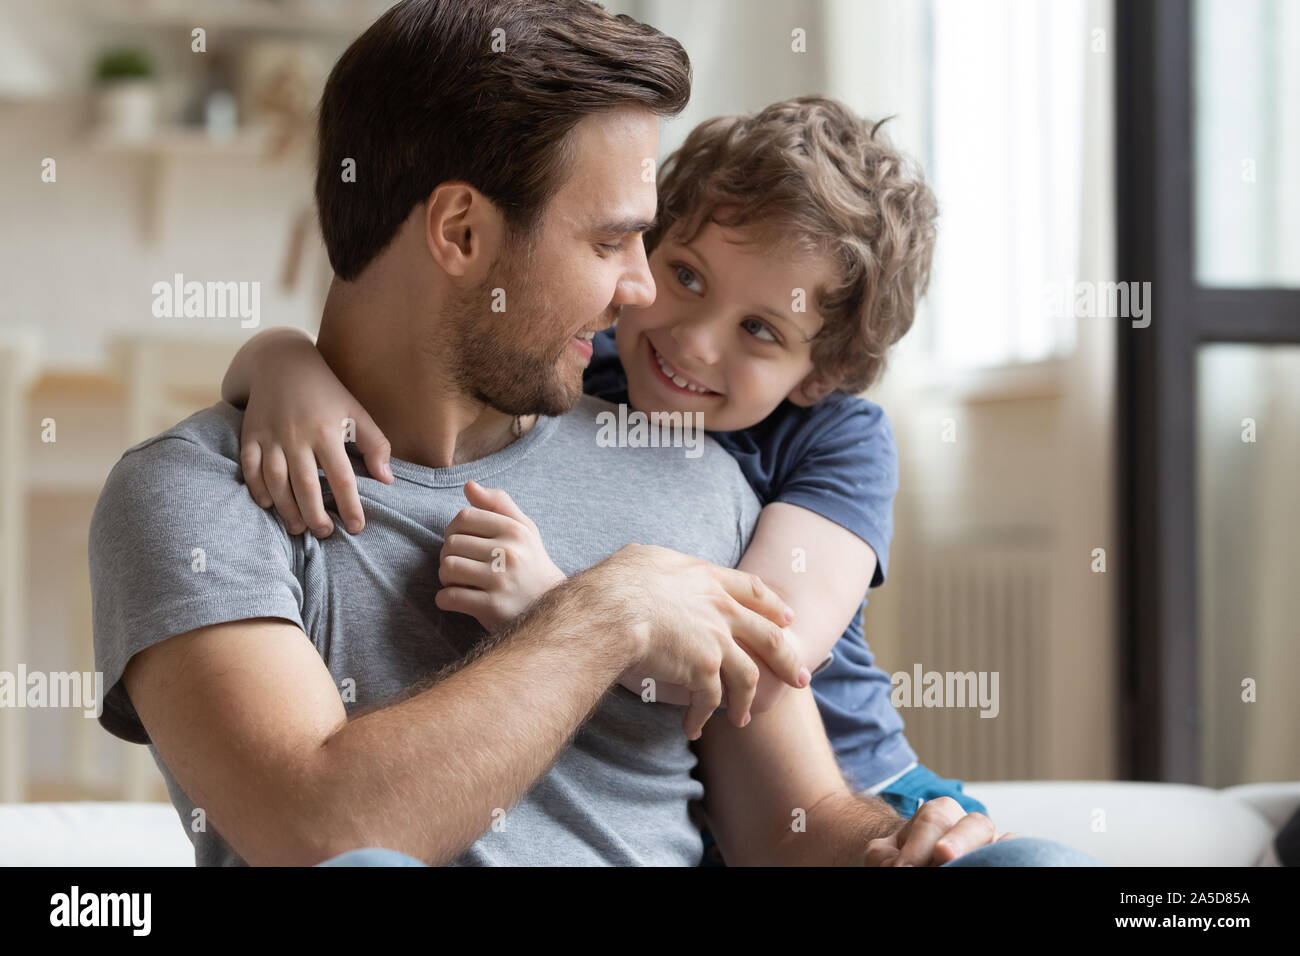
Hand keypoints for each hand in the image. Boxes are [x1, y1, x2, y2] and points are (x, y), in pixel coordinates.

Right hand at [240, 339, 392, 536]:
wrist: (281, 361)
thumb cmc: (326, 391)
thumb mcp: (356, 411)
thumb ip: (375, 444)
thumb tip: (387, 480)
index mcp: (327, 430)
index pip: (342, 477)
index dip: (350, 505)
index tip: (356, 527)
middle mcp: (297, 435)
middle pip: (306, 486)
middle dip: (316, 516)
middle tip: (325, 533)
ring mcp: (271, 436)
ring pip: (276, 482)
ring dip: (286, 510)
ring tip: (298, 528)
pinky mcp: (250, 435)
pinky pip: (250, 469)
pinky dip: (257, 490)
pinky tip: (269, 506)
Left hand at [435, 481, 566, 631]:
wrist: (551, 607)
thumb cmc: (530, 563)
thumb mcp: (524, 529)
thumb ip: (498, 504)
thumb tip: (469, 485)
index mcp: (515, 531)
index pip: (464, 517)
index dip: (454, 529)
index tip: (461, 542)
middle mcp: (509, 553)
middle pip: (452, 543)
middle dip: (448, 555)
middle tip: (460, 566)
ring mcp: (501, 581)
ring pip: (448, 568)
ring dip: (445, 577)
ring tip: (458, 582)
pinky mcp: (492, 607)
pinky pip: (449, 597)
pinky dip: (445, 599)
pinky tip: (456, 599)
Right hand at [588, 543, 809, 739]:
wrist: (611, 611)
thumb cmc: (614, 583)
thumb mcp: (642, 558)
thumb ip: (657, 564)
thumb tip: (647, 565)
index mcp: (707, 578)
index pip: (752, 590)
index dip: (772, 606)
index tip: (787, 619)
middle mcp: (721, 608)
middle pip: (769, 636)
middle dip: (787, 660)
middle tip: (800, 677)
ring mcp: (716, 640)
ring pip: (747, 676)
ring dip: (746, 701)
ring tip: (743, 719)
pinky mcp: (704, 670)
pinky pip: (711, 700)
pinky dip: (702, 717)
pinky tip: (694, 728)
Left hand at [863, 797, 1017, 865]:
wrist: (916, 862)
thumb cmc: (903, 858)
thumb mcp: (885, 855)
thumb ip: (885, 857)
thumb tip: (899, 868)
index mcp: (940, 813)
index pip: (933, 822)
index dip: (918, 846)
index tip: (904, 868)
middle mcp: (971, 825)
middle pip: (975, 825)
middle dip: (959, 840)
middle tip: (943, 855)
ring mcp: (994, 844)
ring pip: (1004, 840)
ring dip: (991, 853)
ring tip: (974, 865)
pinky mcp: (1006, 859)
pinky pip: (1019, 854)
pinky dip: (1017, 857)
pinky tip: (1000, 865)